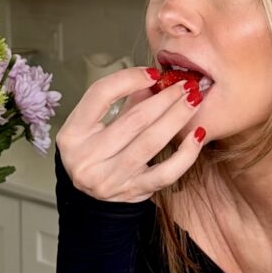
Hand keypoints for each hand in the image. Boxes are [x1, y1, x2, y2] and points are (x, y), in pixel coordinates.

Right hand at [56, 66, 206, 202]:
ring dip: (177, 117)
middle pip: (133, 119)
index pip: (100, 95)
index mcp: (72, 134)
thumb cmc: (93, 153)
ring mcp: (110, 178)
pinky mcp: (133, 192)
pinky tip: (198, 134)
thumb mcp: (94, 126)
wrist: (89, 199)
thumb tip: (155, 80)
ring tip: (194, 100)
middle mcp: (87, 158)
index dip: (129, 79)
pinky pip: (166, 172)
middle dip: (164, 98)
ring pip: (151, 142)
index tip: (153, 73)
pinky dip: (185, 153)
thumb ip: (122, 103)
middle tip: (186, 84)